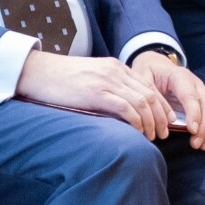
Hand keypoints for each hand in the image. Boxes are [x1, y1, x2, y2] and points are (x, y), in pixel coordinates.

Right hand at [14, 49, 169, 140]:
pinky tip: (138, 132)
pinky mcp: (96, 93)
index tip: (167, 120)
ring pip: (142, 102)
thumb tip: (120, 109)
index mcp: (115, 67)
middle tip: (165, 133)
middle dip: (161, 116)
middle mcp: (115, 72)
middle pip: (150, 95)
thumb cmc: (59, 80)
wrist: (37, 72)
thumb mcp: (89, 78)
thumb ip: (107, 87)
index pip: (148, 86)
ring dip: (151, 122)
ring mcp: (106, 81)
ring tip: (153, 137)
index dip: (161, 105)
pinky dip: (137, 122)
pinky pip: (126, 108)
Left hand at [133, 51, 204, 149]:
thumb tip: (169, 119)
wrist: (157, 65)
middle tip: (195, 144)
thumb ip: (154, 97)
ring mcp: (204, 92)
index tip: (192, 131)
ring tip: (202, 146)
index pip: (191, 96)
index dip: (194, 114)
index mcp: (180, 77)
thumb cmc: (149, 74)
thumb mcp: (143, 79)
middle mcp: (196, 84)